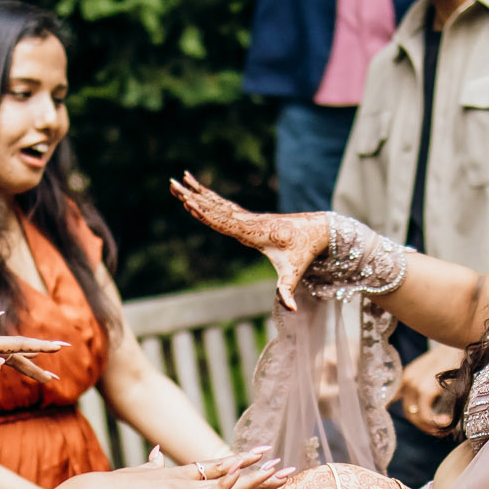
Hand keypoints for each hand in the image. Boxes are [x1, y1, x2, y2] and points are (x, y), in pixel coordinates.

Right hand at [171, 172, 331, 308]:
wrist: (316, 231)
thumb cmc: (303, 253)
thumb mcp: (294, 273)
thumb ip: (288, 290)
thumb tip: (291, 309)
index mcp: (253, 232)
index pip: (223, 221)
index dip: (204, 212)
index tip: (188, 202)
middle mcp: (247, 221)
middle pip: (214, 207)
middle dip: (192, 196)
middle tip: (172, 184)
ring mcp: (247, 217)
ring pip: (217, 203)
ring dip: (196, 192)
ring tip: (177, 180)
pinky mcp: (249, 218)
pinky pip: (224, 206)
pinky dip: (209, 197)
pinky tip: (197, 190)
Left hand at [397, 342, 464, 433]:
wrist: (459, 344)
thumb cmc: (450, 358)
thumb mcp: (433, 369)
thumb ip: (426, 384)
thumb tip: (427, 405)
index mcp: (407, 376)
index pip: (392, 396)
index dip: (388, 408)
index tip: (390, 417)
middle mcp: (407, 381)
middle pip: (408, 412)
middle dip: (421, 424)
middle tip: (435, 429)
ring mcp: (414, 386)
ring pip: (415, 416)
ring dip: (428, 427)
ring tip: (441, 430)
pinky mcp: (425, 390)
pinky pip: (426, 415)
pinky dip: (435, 423)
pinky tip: (445, 424)